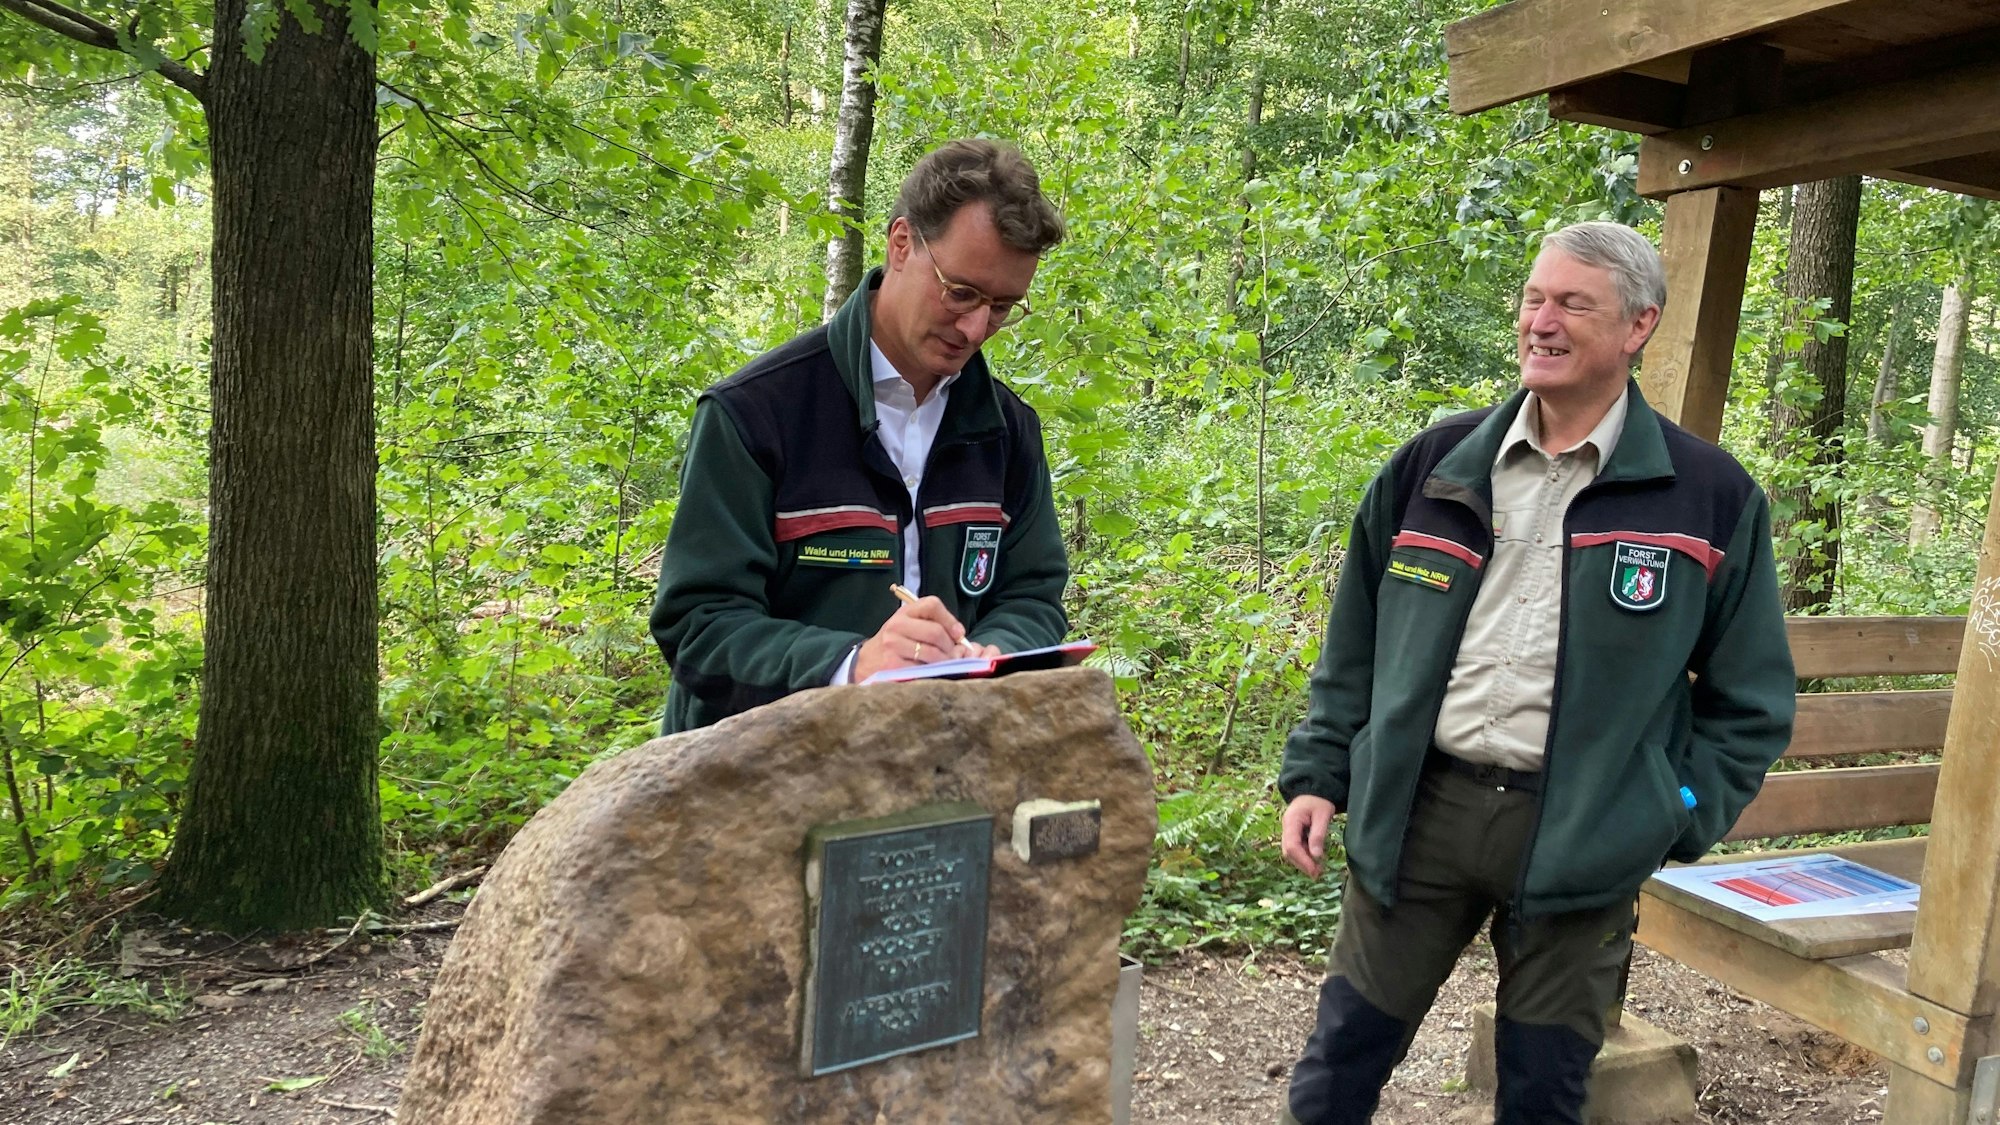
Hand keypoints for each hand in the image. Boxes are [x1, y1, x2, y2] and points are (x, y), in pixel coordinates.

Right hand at [853, 595, 973, 680]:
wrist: (866, 663)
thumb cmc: (895, 645)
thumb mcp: (909, 627)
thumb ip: (934, 627)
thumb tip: (963, 641)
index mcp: (904, 613)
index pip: (932, 605)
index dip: (950, 620)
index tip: (959, 634)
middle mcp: (897, 626)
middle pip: (935, 632)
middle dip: (951, 647)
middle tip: (956, 656)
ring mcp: (893, 646)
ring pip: (932, 653)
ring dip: (946, 662)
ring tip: (948, 666)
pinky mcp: (892, 665)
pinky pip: (923, 669)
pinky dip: (934, 673)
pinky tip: (933, 675)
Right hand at [1280, 795, 1338, 878]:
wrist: (1314, 789)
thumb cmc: (1319, 800)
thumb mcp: (1322, 815)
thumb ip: (1318, 834)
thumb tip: (1316, 856)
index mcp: (1292, 821)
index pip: (1292, 846)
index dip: (1302, 860)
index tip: (1314, 870)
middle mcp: (1286, 827)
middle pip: (1288, 851)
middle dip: (1302, 864)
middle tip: (1317, 874)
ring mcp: (1288, 829)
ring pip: (1290, 851)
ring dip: (1302, 861)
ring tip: (1317, 869)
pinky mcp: (1293, 832)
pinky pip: (1295, 847)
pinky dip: (1303, 855)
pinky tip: (1314, 859)